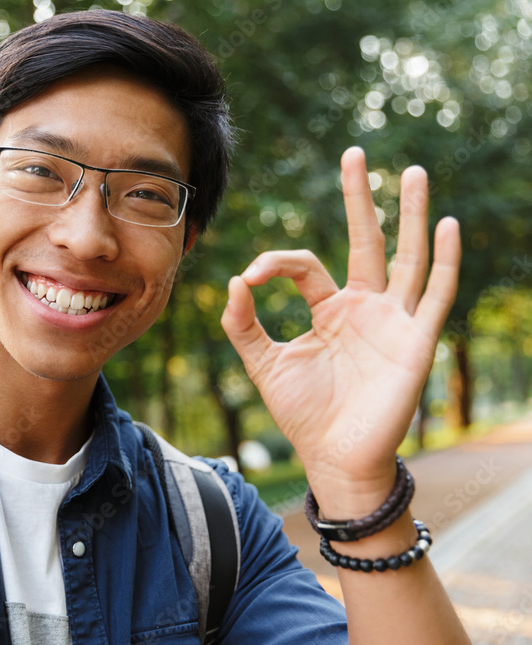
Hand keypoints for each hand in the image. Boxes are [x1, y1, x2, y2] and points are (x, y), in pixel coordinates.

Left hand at [220, 147, 460, 516]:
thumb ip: (243, 325)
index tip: (250, 275)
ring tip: (410, 171)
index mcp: (329, 310)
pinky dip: (443, 260)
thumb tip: (233, 281)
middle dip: (359, 198)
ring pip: (406, 256)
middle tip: (354, 153)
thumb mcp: (263, 364)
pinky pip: (435, 294)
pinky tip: (444, 224)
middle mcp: (365, 307)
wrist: (335, 459)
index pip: (305, 265)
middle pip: (365, 241)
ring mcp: (394, 320)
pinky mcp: (416, 340)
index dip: (275, 262)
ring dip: (408, 214)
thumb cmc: (303, 415)